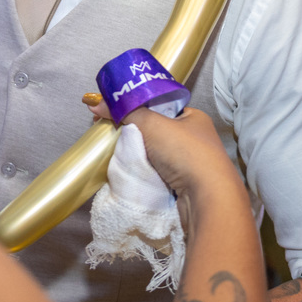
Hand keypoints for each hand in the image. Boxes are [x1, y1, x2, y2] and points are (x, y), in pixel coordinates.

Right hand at [84, 97, 238, 227]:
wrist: (206, 199)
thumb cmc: (184, 153)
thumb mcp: (152, 123)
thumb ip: (124, 111)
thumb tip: (94, 102)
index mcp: (194, 117)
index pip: (160, 106)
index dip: (136, 107)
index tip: (113, 111)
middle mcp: (195, 138)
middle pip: (155, 130)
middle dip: (134, 132)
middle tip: (110, 131)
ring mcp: (190, 163)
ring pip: (154, 153)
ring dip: (138, 154)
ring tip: (117, 151)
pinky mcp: (184, 184)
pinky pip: (157, 172)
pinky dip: (145, 171)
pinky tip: (132, 170)